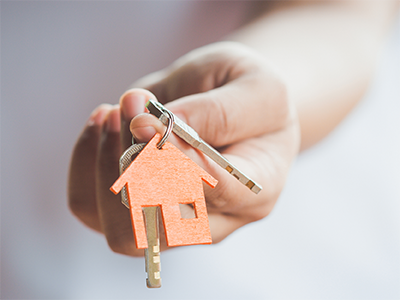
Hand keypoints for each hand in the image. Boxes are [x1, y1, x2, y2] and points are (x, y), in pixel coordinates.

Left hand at [68, 42, 299, 255]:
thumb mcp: (256, 87)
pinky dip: (86, 165)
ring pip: (121, 230)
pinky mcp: (136, 207)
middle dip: (133, 164)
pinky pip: (91, 208)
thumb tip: (151, 129)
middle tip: (131, 107)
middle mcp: (214, 218)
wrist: (231, 102)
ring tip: (115, 112)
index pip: (212, 193)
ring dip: (104, 168)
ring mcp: (172, 220)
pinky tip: (104, 123)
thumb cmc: (249, 95)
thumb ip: (217, 112)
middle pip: (160, 228)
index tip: (146, 119)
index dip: (173, 159)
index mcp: (255, 191)